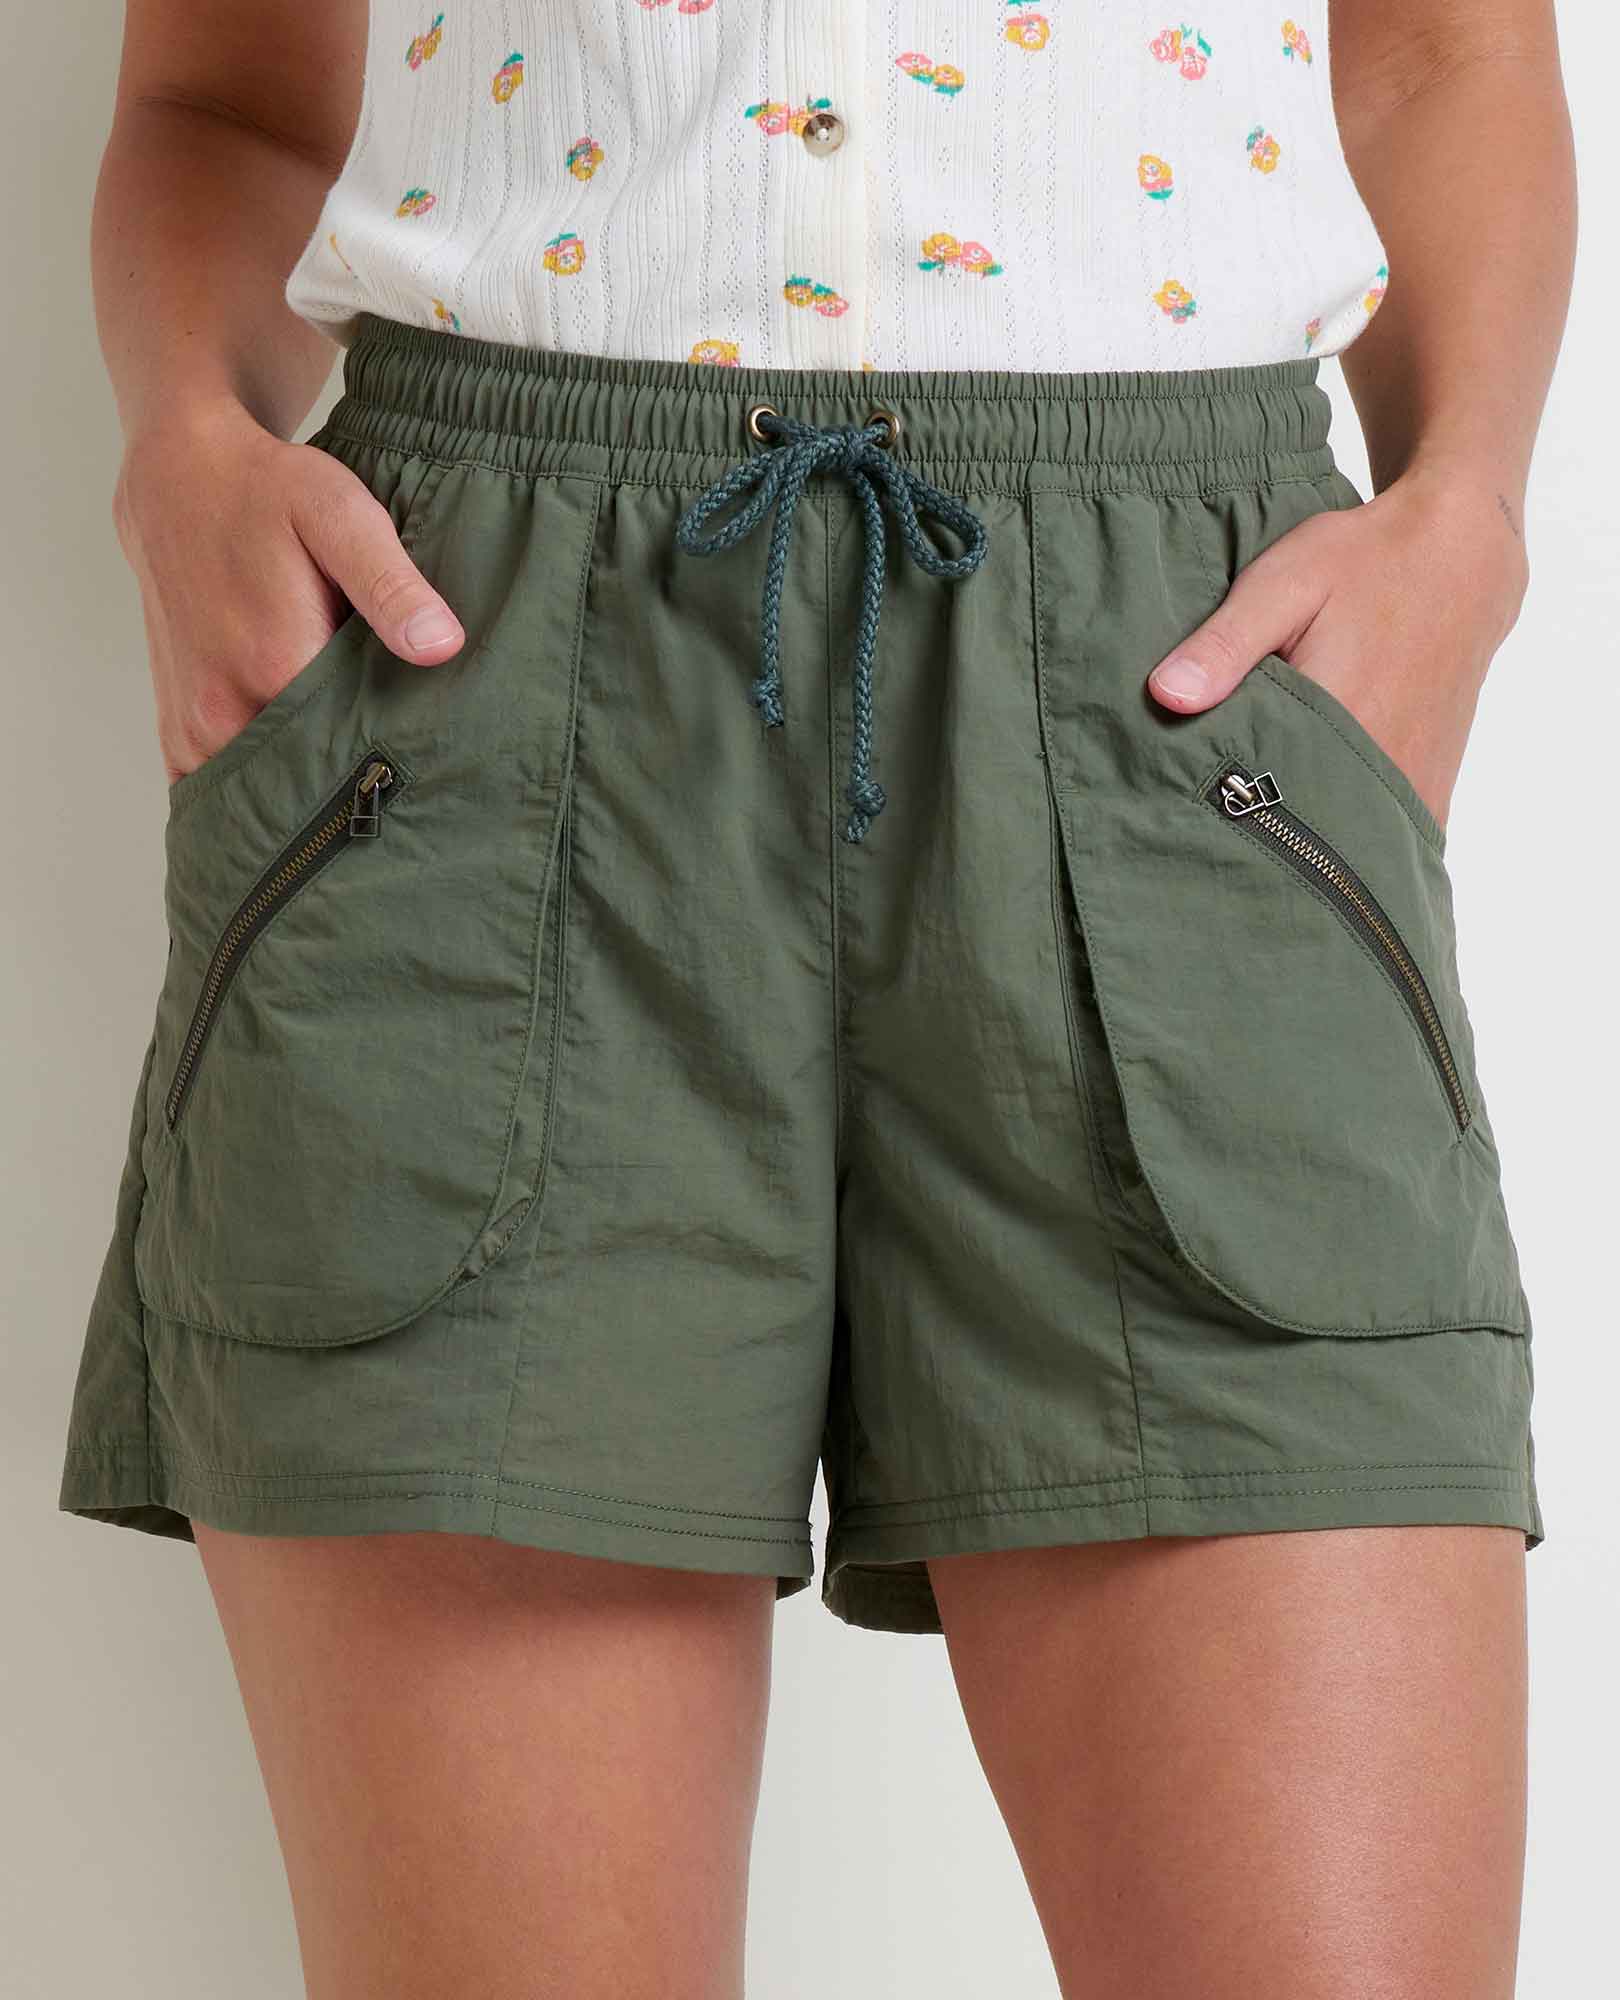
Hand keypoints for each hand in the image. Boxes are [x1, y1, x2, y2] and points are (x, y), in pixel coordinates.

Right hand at [115, 398, 464, 784]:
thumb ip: (391, 586)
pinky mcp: (176, 728)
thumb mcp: (341, 517)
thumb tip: (442, 646)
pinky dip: (258, 795)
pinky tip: (299, 784)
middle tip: (401, 781)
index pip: (355, 755)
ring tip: (355, 782)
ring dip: (307, 797)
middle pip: (310, 784)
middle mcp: (225, 709)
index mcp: (276, 668)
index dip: (398, 761)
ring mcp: (193, 726)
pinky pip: (217, 790)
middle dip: (354, 790)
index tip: (428, 763)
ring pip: (264, 796)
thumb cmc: (269, 492)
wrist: (178, 480)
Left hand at [1146, 468, 1528, 827]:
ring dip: (1299, 838)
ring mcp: (1413, 787)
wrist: (1464, 560)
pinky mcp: (1428, 791)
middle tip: (1210, 821)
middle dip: (1251, 831)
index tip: (1183, 807)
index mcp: (1338, 721)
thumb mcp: (1284, 583)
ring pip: (1340, 842)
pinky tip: (1308, 821)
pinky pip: (1377, 836)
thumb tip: (1165, 696)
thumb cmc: (1367, 562)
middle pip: (1297, 832)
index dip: (1215, 808)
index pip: (1256, 798)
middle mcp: (1383, 768)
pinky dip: (1342, 836)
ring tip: (1257, 821)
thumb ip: (1225, 642)